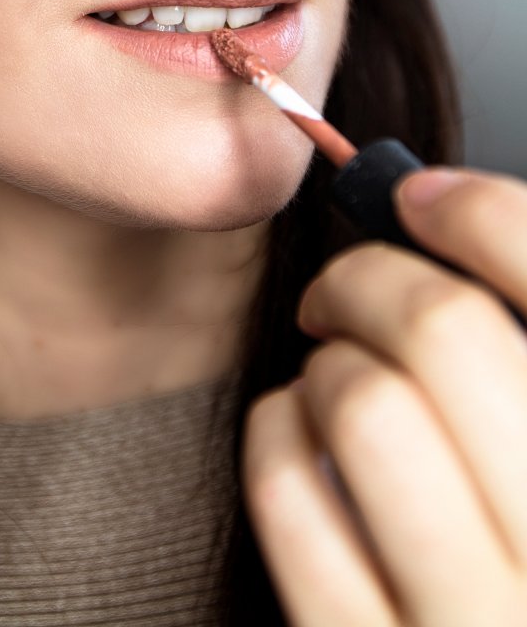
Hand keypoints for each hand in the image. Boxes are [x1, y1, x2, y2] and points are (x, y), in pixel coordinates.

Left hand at [242, 168, 526, 625]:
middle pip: (444, 328)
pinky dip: (277, 431)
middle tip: (347, 288)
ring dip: (329, 361)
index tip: (423, 197)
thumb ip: (512, 345)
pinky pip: (288, 491)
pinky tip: (300, 432)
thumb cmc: (514, 552)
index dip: (480, 212)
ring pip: (362, 402)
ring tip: (338, 379)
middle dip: (370, 276)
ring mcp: (472, 621)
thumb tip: (439, 213)